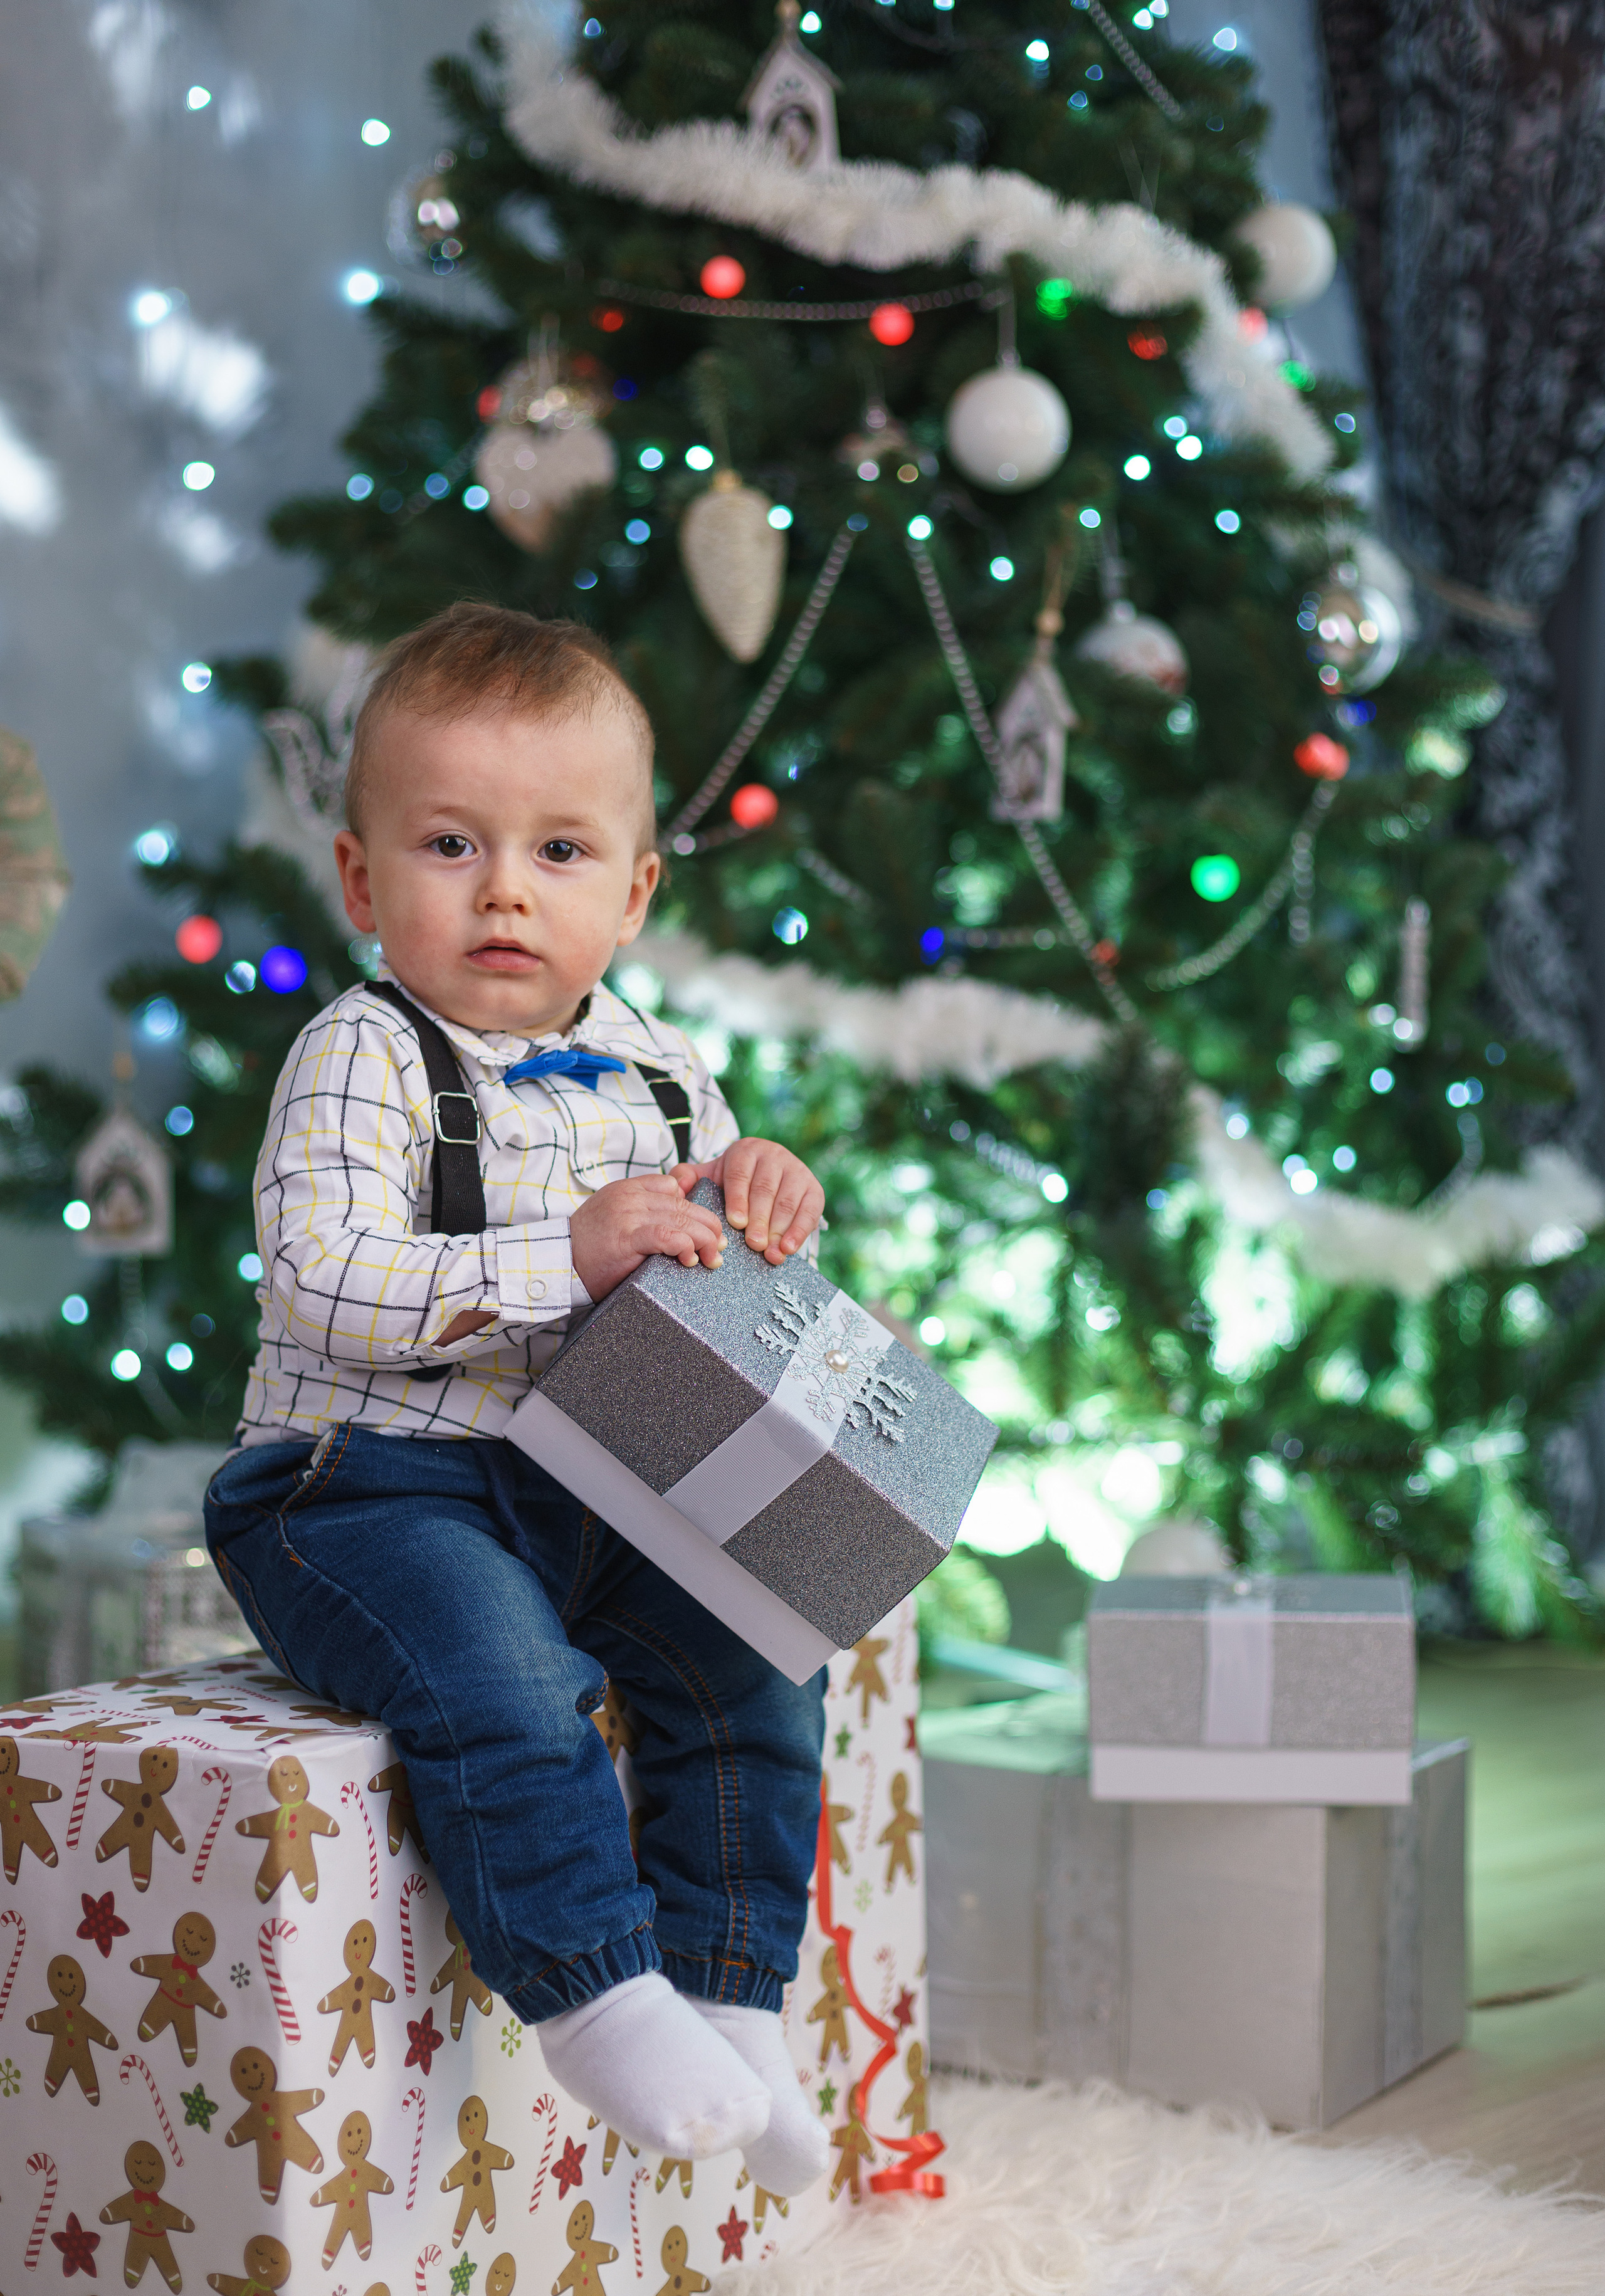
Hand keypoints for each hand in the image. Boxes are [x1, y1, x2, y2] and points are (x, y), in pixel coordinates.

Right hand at [570, 1173, 726, 1300]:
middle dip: (708, 1227)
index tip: (707, 1228)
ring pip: (681, 1219)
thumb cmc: (590, 1245)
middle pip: (683, 1205)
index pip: (673, 1188)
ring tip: (712, 1257)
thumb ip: (646, 1205)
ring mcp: (629, 1215)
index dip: (696, 1208)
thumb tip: (683, 1192)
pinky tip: (690, 1258)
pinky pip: (666, 1236)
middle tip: (720, 1246)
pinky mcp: (627, 1237)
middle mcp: (631, 1197)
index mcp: (629, 1188)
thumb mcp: (617, 1214)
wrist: (558, 1262)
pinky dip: (684, 1246)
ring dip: (703, 1240)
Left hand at [676, 1137, 824, 1265]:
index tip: (735, 1223)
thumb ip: (689, 1179)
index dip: (738, 1199)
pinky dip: (801, 1231)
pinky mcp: (814, 1189)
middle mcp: (774, 1155)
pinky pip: (811, 1210)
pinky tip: (789, 1249)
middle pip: (766, 1189)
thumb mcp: (710, 1176)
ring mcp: (797, 1170)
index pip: (740, 1174)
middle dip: (760, 1219)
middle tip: (753, 1243)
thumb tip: (676, 1185)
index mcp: (746, 1151)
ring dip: (779, 1229)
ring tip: (770, 1252)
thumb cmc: (733, 1182)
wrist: (766, 1176)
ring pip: (788, 1201)